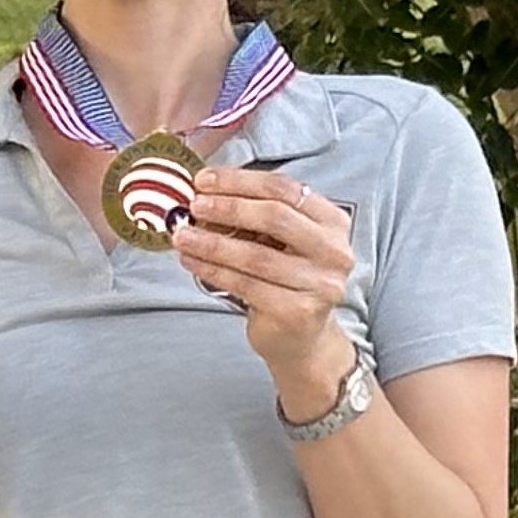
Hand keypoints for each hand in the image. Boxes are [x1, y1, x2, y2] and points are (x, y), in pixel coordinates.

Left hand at [170, 168, 355, 392]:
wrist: (300, 337)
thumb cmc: (286, 280)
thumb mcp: (280, 241)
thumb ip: (254, 214)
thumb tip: (205, 191)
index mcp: (333, 223)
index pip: (285, 189)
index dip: (240, 182)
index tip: (205, 180)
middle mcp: (334, 252)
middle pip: (274, 217)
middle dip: (228, 207)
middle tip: (195, 205)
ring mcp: (320, 284)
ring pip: (255, 255)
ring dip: (212, 242)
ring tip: (183, 236)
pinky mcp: (297, 311)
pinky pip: (245, 284)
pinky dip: (213, 270)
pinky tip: (191, 261)